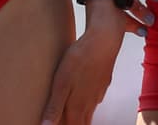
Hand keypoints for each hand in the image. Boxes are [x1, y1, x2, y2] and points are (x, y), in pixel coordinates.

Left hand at [40, 1, 123, 124]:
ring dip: (81, 116)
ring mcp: (98, 92)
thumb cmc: (80, 60)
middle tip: (65, 122)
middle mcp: (90, 102)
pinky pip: (94, 98)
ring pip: (89, 111)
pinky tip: (83, 95)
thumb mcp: (61, 84)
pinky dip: (87, 102)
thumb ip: (54, 107)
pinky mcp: (102, 82)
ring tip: (72, 115)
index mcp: (78, 106)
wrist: (103, 41)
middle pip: (82, 123)